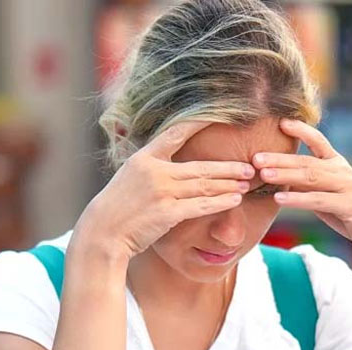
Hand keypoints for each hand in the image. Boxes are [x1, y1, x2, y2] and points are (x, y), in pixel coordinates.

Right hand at [73, 121, 254, 260]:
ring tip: (247, 182)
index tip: (220, 116)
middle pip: (201, 167)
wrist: (102, 232)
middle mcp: (155, 171)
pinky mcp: (167, 213)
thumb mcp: (129, 177)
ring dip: (229, 184)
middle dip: (228, 168)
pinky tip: (235, 200)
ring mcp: (162, 192)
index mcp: (144, 158)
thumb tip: (170, 160)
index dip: (198, 123)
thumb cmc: (117, 206)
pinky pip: (201, 206)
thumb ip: (150, 167)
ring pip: (204, 186)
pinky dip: (220, 202)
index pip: (176, 134)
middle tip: (249, 166)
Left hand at [252, 119, 351, 264]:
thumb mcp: (324, 193)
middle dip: (280, 159)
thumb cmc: (346, 211)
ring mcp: (347, 187)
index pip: (318, 140)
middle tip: (256, 157)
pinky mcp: (348, 205)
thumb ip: (306, 183)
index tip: (281, 122)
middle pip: (307, 161)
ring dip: (285, 174)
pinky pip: (318, 200)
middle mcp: (342, 171)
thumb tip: (278, 174)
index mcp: (337, 163)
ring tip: (263, 174)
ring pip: (311, 177)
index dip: (301, 130)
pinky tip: (279, 198)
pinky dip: (297, 199)